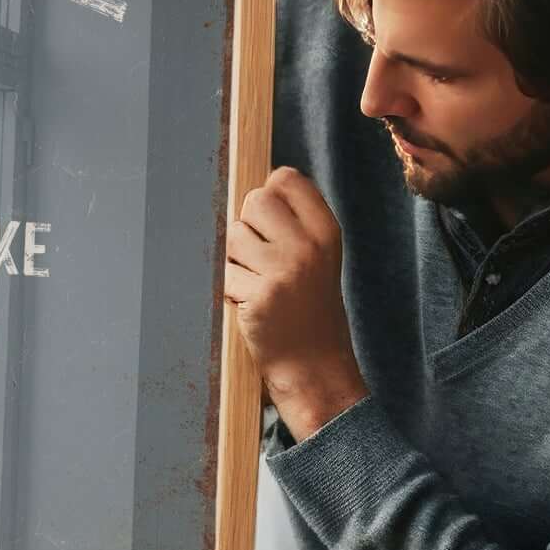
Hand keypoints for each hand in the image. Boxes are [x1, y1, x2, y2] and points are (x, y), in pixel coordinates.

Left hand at [223, 166, 367, 440]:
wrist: (315, 369)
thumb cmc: (308, 311)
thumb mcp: (317, 259)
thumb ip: (291, 223)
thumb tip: (248, 190)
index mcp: (326, 232)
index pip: (286, 180)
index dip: (269, 196)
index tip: (269, 225)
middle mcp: (308, 247)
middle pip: (255, 200)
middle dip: (246, 225)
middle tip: (257, 258)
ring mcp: (284, 271)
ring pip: (232, 235)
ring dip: (232, 258)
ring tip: (254, 284)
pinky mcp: (259, 296)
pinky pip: (222, 271)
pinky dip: (226, 288)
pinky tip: (247, 304)